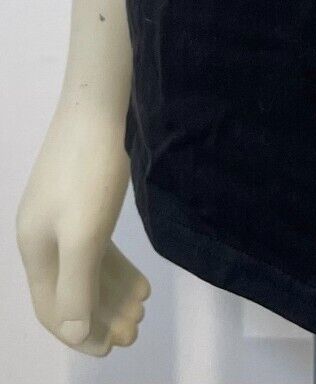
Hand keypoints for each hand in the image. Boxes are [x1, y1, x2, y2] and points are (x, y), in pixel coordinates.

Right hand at [15, 94, 150, 355]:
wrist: (100, 105)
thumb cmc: (89, 171)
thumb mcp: (83, 235)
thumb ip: (76, 287)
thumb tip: (72, 335)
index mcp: (35, 248)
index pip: (52, 308)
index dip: (80, 333)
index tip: (112, 349)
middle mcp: (44, 236)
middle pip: (71, 290)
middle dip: (101, 315)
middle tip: (137, 331)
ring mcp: (64, 215)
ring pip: (87, 268)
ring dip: (112, 294)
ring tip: (143, 309)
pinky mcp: (84, 197)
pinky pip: (98, 245)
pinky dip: (117, 267)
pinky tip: (142, 281)